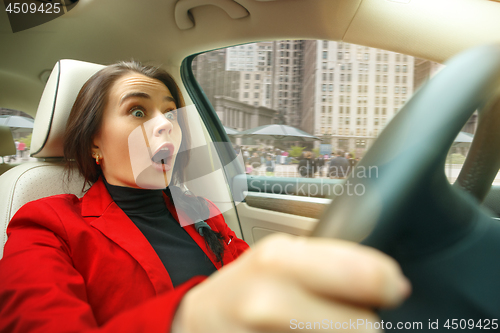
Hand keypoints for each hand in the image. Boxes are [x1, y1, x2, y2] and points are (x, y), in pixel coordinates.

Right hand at [172, 234, 410, 332]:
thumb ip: (329, 260)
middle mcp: (268, 301)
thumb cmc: (245, 286)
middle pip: (362, 326)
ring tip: (317, 325)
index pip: (363, 274)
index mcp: (279, 260)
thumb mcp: (281, 257)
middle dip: (364, 322)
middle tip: (349, 315)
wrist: (203, 319)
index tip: (392, 287)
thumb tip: (386, 278)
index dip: (386, 283)